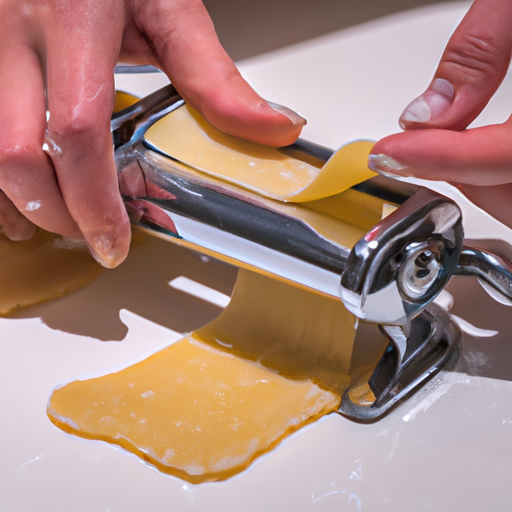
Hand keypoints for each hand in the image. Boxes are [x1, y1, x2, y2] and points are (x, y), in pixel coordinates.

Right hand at [0, 0, 305, 265]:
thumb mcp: (170, 9)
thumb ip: (215, 78)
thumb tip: (274, 129)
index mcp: (73, 16)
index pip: (77, 130)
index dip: (94, 199)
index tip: (115, 238)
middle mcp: (13, 28)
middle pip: (16, 153)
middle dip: (57, 212)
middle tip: (94, 236)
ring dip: (23, 201)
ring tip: (64, 221)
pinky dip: (0, 178)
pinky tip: (21, 196)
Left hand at [368, 0, 511, 227]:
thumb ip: (478, 53)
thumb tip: (427, 114)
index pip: (503, 157)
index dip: (437, 159)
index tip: (388, 154)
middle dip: (460, 177)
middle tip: (419, 148)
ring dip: (484, 181)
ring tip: (455, 143)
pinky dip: (506, 175)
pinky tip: (492, 145)